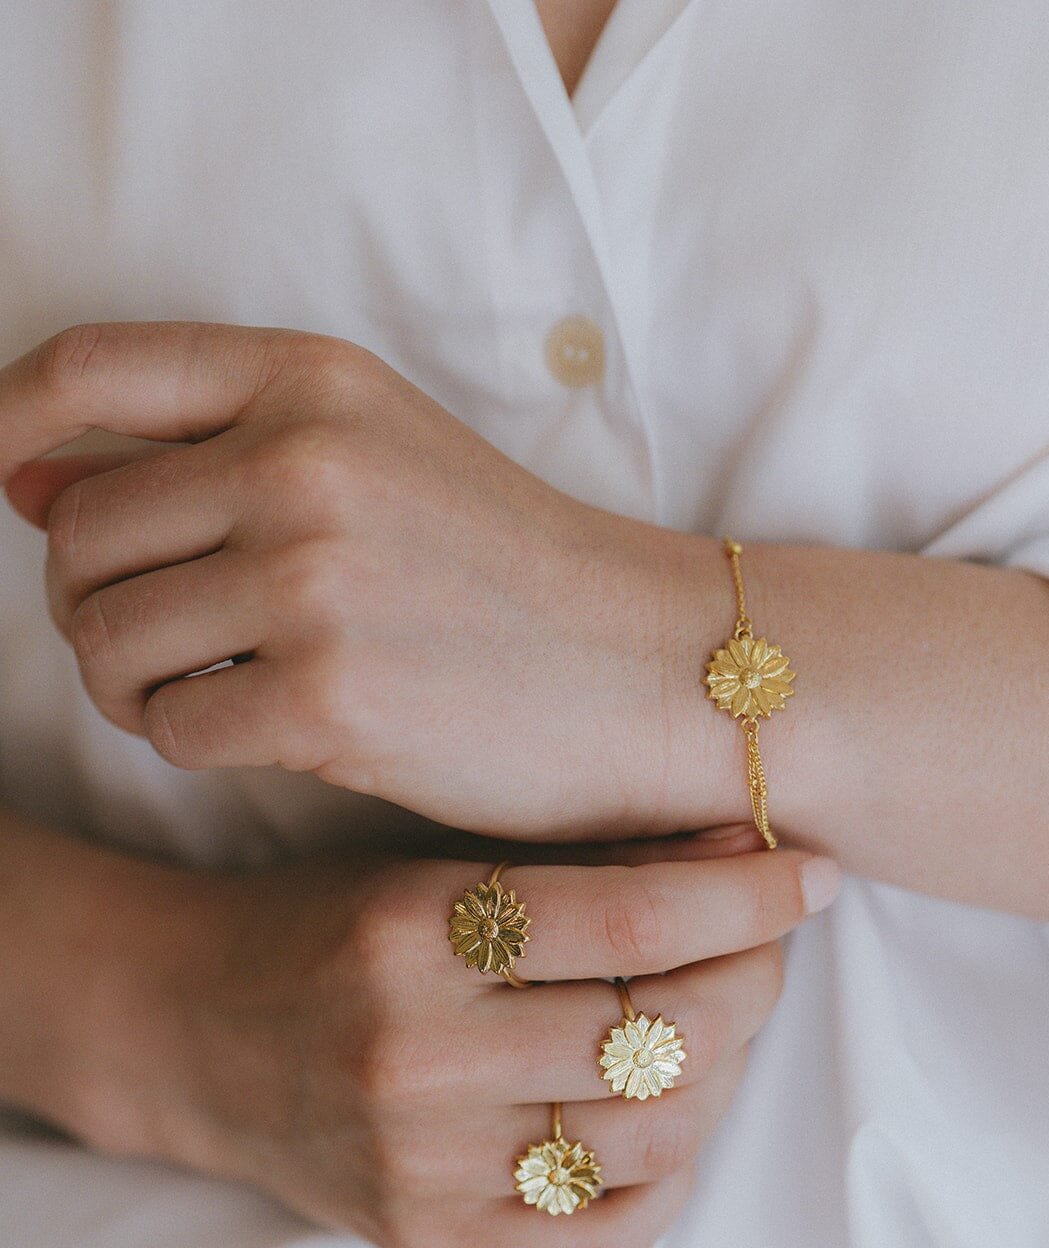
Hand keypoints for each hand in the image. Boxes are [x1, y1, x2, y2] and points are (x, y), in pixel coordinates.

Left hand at [0, 321, 732, 840]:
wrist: (647, 667)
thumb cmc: (513, 569)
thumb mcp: (380, 459)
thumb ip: (210, 454)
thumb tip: (25, 482)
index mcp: (313, 381)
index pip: (93, 369)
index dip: (10, 419)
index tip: (3, 479)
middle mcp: (301, 462)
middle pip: (79, 532)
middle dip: (89, 599)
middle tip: (153, 638)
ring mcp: (312, 579)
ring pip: (103, 637)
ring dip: (129, 680)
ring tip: (205, 688)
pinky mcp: (326, 697)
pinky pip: (167, 726)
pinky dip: (191, 740)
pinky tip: (264, 732)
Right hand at [108, 837, 837, 1247]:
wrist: (191, 1032)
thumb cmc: (323, 926)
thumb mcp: (433, 865)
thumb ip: (581, 863)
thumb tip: (740, 842)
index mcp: (412, 933)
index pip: (631, 920)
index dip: (745, 893)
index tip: (808, 873)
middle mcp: (417, 1057)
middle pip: (662, 1033)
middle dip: (752, 977)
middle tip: (764, 944)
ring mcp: (422, 1165)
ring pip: (655, 1136)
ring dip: (723, 1073)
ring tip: (716, 1026)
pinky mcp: (428, 1239)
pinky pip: (605, 1235)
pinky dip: (668, 1178)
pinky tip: (665, 1120)